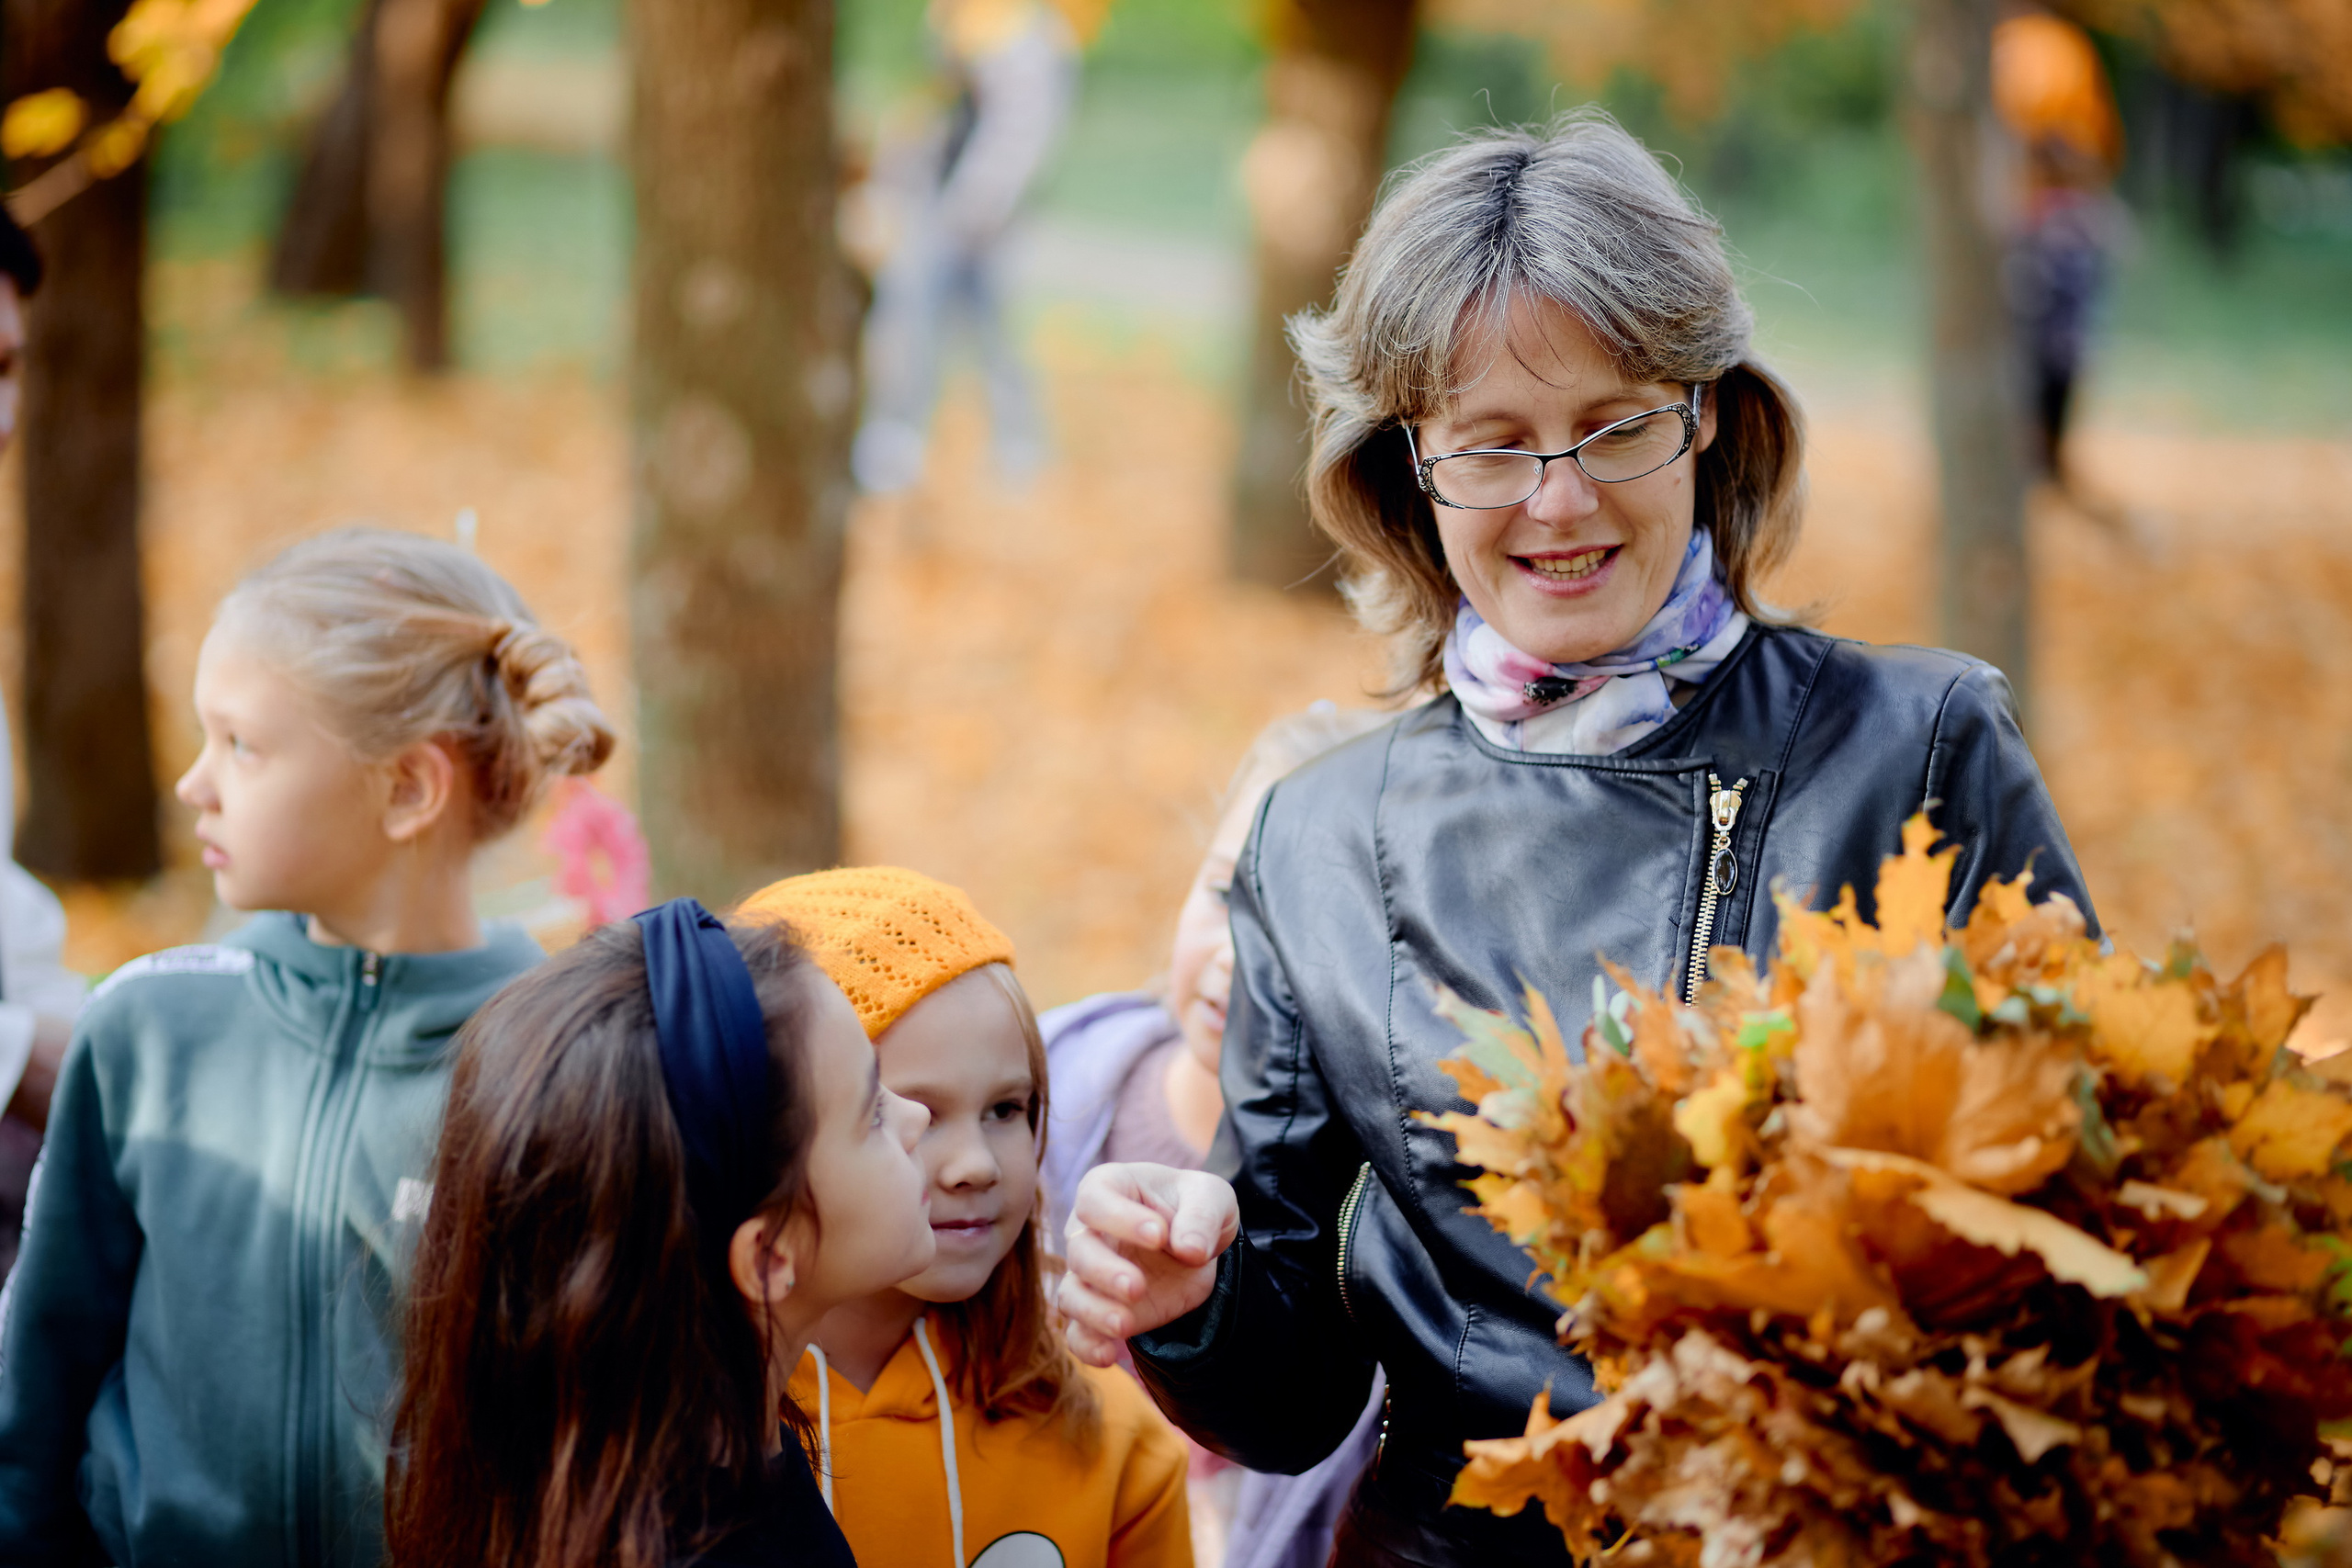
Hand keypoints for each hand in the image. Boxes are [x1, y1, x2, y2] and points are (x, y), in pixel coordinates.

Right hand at [1057, 1162, 1237, 1366]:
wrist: (1197, 1244)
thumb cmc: (1195, 1207)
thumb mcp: (1212, 1196)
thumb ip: (1202, 1215)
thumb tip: (1190, 1249)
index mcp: (1109, 1188)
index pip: (1095, 1200)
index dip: (1120, 1219)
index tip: (1159, 1234)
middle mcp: (1089, 1231)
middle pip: (1078, 1250)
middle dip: (1104, 1271)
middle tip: (1137, 1286)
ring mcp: (1091, 1274)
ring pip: (1071, 1294)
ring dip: (1093, 1312)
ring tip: (1125, 1326)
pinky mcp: (1101, 1311)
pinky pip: (1078, 1333)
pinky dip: (1088, 1346)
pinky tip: (1109, 1356)